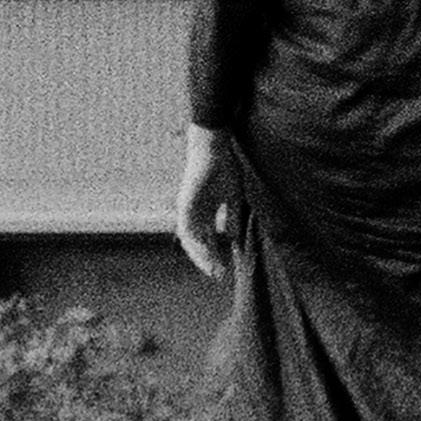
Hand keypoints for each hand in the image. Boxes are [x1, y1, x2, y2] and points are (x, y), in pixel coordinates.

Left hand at [172, 125, 239, 281]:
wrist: (214, 145)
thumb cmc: (225, 165)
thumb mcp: (232, 196)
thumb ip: (232, 216)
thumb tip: (235, 237)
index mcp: (204, 210)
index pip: (207, 238)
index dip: (215, 254)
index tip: (225, 268)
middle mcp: (193, 212)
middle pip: (197, 242)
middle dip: (208, 259)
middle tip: (219, 275)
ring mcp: (187, 208)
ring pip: (190, 240)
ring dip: (200, 255)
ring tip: (212, 268)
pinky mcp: (184, 203)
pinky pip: (187, 228)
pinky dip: (195, 242)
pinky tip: (205, 252)